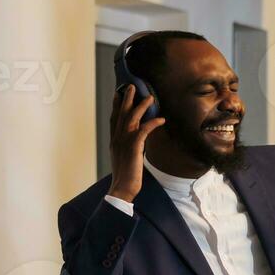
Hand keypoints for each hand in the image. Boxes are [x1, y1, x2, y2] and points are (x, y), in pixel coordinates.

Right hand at [108, 84, 165, 202]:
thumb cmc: (125, 177)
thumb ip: (129, 147)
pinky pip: (143, 130)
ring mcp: (124, 142)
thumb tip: (137, 142)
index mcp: (114, 141)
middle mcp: (117, 139)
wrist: (122, 189)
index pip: (114, 120)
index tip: (117, 94)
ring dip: (141, 106)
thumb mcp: (125, 158)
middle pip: (121, 114)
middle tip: (132, 86)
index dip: (116, 106)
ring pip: (131, 118)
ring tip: (150, 97)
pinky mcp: (134, 148)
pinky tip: (161, 119)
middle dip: (126, 99)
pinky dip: (152, 123)